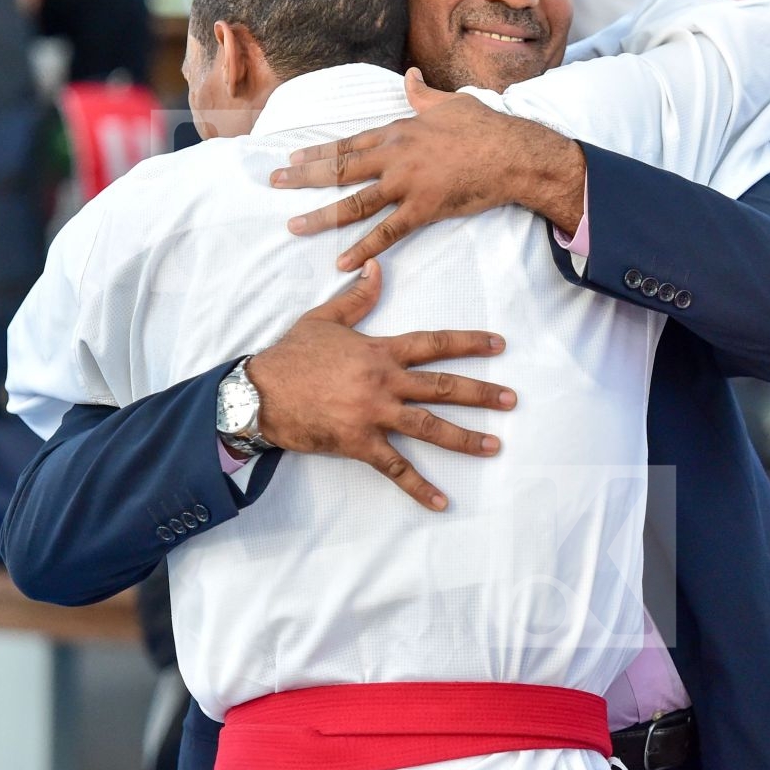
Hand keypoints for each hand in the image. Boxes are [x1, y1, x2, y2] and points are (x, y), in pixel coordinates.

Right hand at [245, 258, 516, 510]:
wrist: (258, 393)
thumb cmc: (290, 356)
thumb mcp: (323, 319)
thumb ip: (356, 297)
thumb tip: (376, 268)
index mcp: (379, 351)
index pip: (434, 343)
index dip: (468, 343)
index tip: (499, 345)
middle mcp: (384, 382)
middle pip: (442, 387)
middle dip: (481, 393)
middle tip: (512, 400)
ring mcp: (373, 414)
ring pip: (428, 427)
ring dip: (464, 438)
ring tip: (495, 445)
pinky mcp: (359, 443)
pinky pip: (395, 468)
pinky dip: (419, 487)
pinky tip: (442, 501)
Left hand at [270, 67, 585, 270]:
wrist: (513, 154)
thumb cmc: (485, 127)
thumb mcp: (451, 102)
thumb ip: (423, 94)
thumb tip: (410, 76)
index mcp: (398, 130)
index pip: (349, 142)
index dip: (319, 151)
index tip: (294, 157)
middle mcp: (395, 156)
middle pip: (341, 168)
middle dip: (305, 177)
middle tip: (276, 183)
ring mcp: (407, 183)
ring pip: (355, 202)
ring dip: (322, 216)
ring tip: (294, 226)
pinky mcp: (423, 209)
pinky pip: (387, 232)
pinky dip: (363, 248)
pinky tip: (342, 261)